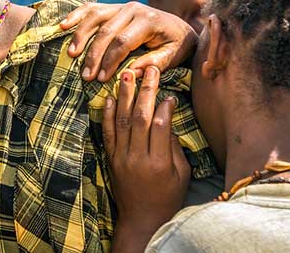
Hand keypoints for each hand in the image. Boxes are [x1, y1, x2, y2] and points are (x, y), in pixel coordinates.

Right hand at [61, 1, 197, 81]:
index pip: (123, 41)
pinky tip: (63, 26)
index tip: (101, 79)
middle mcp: (134, 8)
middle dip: (94, 54)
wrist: (180, 28)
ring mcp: (122, 5)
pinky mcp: (114, 7)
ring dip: (80, 35)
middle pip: (106, 30)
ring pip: (95, 17)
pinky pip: (91, 8)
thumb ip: (155, 63)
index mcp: (149, 20)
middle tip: (86, 76)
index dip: (110, 61)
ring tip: (71, 54)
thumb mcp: (174, 56)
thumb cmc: (177, 45)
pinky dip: (76, 15)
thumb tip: (130, 73)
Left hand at [103, 67, 190, 247]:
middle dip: (145, 92)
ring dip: (124, 96)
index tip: (169, 92)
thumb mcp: (181, 175)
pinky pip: (108, 133)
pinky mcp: (111, 159)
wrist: (141, 219)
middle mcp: (138, 158)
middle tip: (148, 71)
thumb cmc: (167, 197)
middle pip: (141, 118)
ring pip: (122, 121)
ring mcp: (121, 158)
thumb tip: (168, 120)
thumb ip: (174, 147)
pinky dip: (107, 115)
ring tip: (127, 75)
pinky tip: (109, 99)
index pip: (161, 126)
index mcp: (159, 163)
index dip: (165, 107)